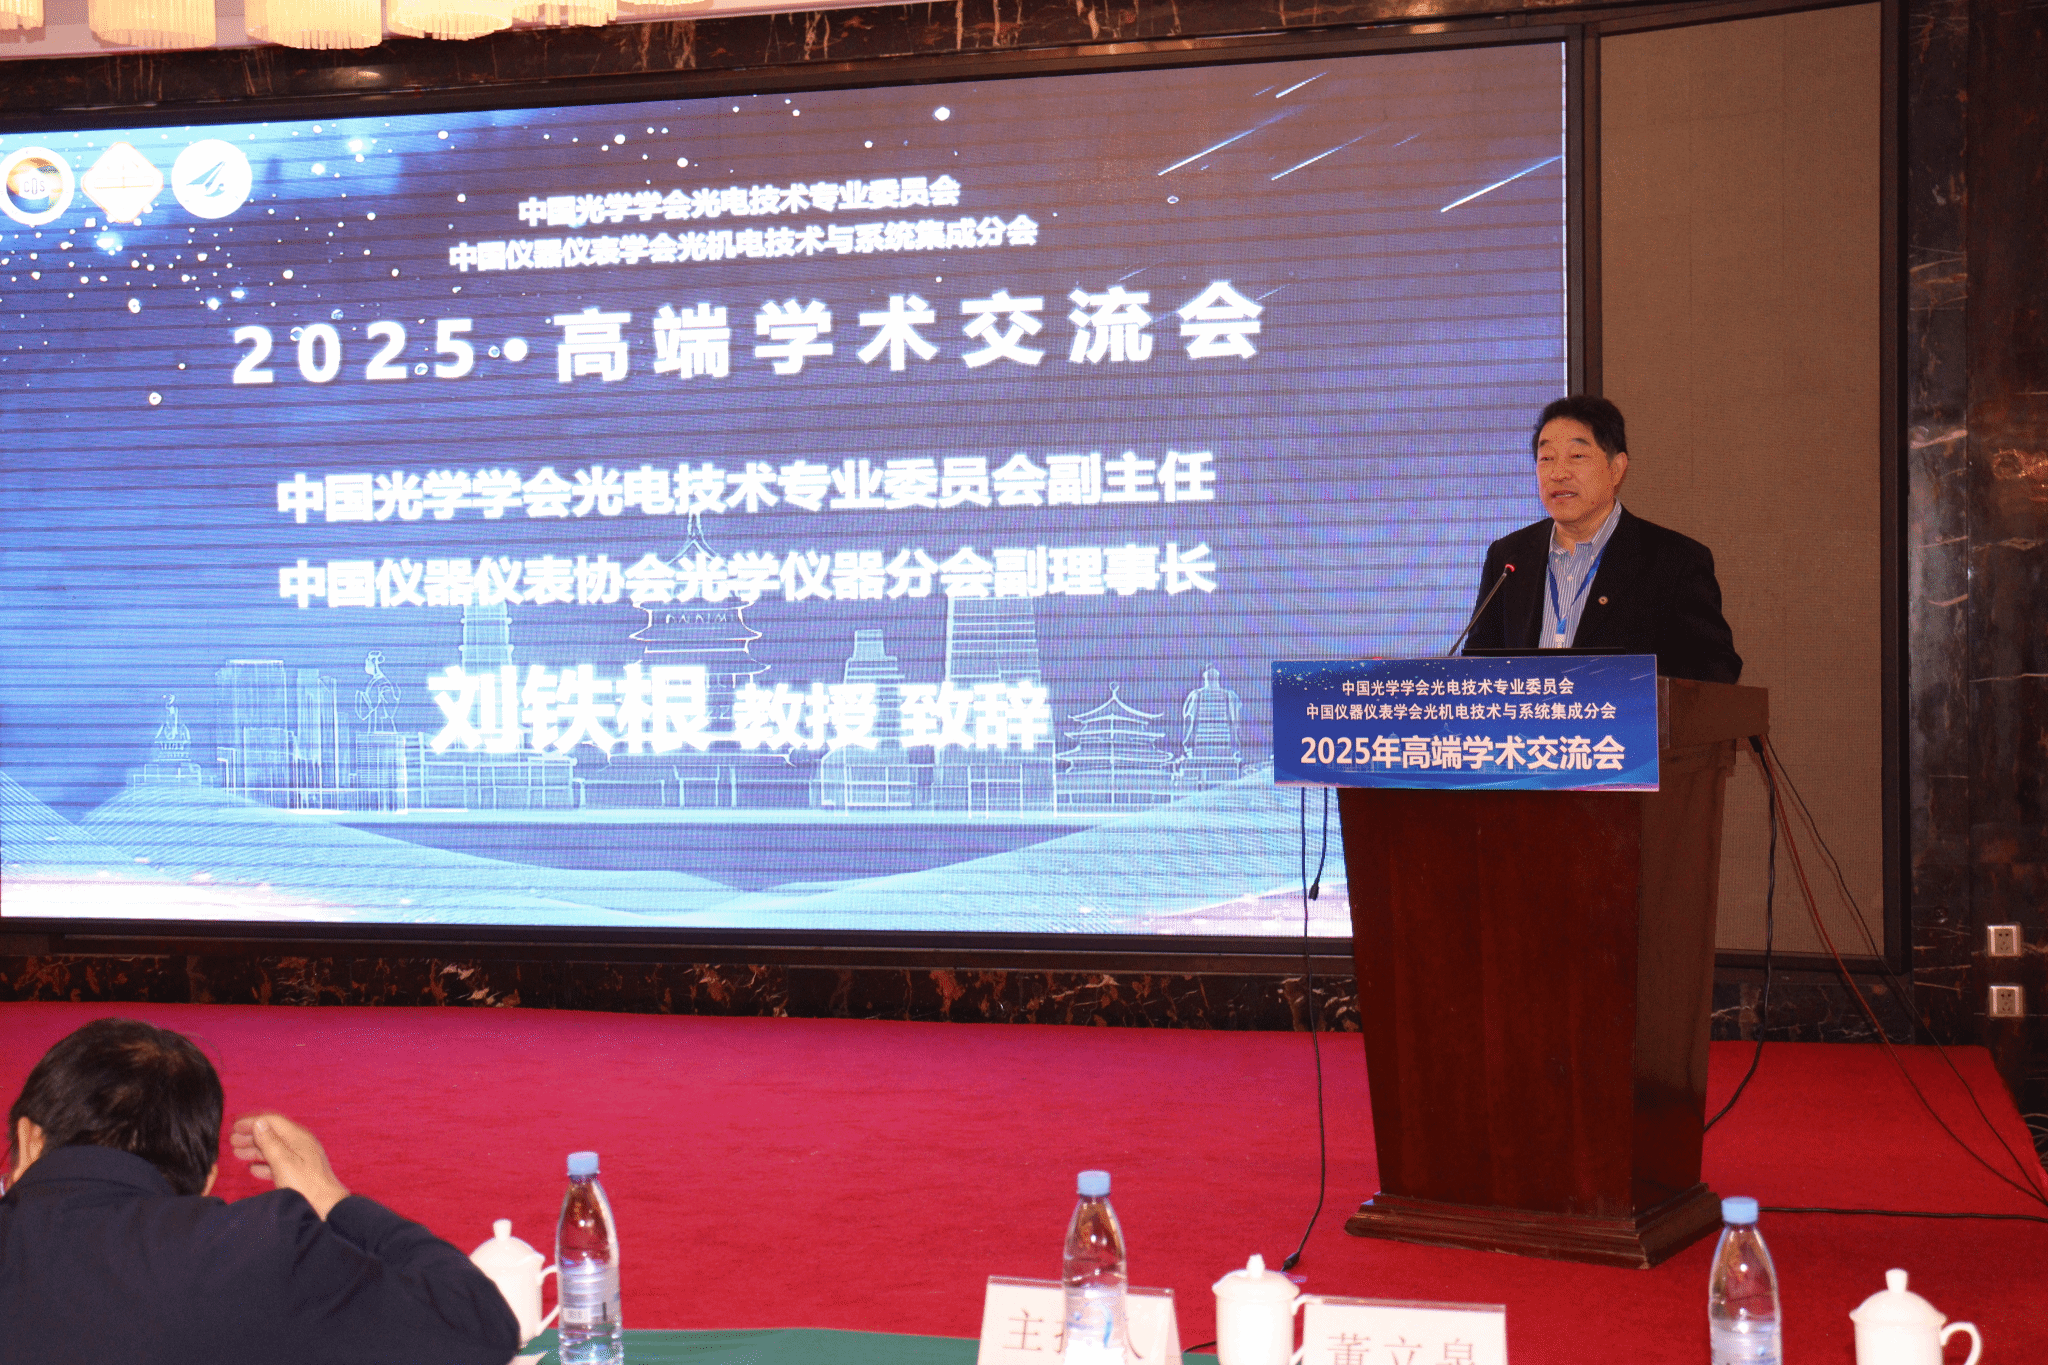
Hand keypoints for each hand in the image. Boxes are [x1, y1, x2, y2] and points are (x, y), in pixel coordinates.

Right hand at [230, 1112, 350, 1219]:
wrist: (326, 1207)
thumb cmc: (306, 1185)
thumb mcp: (283, 1162)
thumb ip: (270, 1142)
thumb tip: (259, 1123)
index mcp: (298, 1137)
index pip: (272, 1121)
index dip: (252, 1121)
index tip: (234, 1126)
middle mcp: (300, 1144)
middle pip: (273, 1133)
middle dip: (251, 1135)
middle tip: (232, 1140)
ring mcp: (301, 1158)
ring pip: (274, 1148)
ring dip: (255, 1149)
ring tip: (237, 1152)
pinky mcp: (300, 1172)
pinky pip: (279, 1163)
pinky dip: (264, 1164)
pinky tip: (253, 1169)